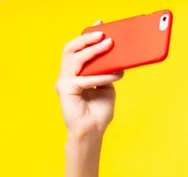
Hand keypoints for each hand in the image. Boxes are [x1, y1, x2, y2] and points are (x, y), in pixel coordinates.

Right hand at [55, 21, 123, 138]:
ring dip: (94, 51)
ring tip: (109, 45)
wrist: (92, 132)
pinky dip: (102, 76)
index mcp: (75, 74)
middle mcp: (67, 75)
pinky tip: (115, 75)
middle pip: (72, 49)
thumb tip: (116, 61)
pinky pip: (85, 79)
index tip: (100, 26)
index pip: (77, 50)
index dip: (87, 36)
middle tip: (104, 34)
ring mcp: (64, 82)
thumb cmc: (98, 113)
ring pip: (75, 59)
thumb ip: (107, 74)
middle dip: (88, 39)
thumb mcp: (107, 89)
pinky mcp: (66, 90)